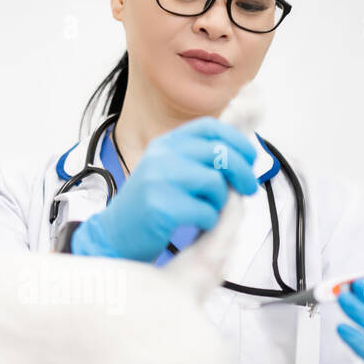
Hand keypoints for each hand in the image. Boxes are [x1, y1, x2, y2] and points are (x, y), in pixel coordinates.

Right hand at [72, 116, 259, 260]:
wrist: (114, 236)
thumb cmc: (148, 208)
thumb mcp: (168, 173)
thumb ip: (197, 161)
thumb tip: (241, 158)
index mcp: (165, 144)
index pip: (210, 128)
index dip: (236, 141)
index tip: (249, 158)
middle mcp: (161, 156)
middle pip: (219, 153)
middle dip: (242, 171)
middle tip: (250, 187)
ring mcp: (159, 180)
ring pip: (215, 182)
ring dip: (219, 201)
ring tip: (206, 211)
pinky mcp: (162, 207)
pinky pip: (206, 211)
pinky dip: (208, 221)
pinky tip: (194, 225)